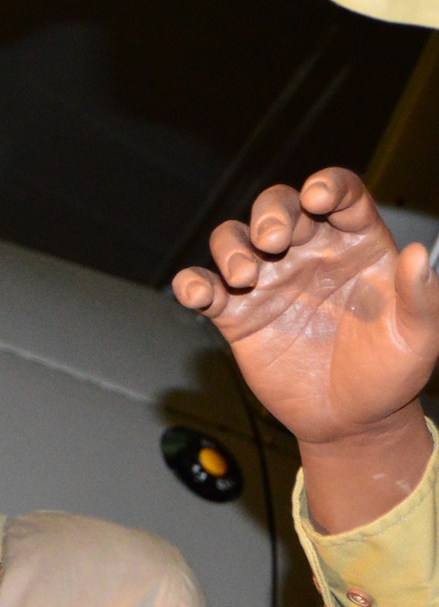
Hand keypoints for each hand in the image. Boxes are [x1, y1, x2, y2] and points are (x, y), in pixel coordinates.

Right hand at [174, 168, 438, 447]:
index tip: (318, 198)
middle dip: (269, 212)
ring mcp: (269, 283)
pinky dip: (191, 284)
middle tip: (271, 240)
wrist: (350, 420)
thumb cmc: (389, 375)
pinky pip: (203, 288)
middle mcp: (308, 255)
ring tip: (242, 277)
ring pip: (234, 239)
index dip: (327, 186)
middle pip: (278, 206)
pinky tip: (198, 294)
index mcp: (356, 246)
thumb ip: (420, 296)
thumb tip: (419, 256)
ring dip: (230, 247)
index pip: (341, 195)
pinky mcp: (237, 316)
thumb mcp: (419, 337)